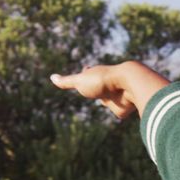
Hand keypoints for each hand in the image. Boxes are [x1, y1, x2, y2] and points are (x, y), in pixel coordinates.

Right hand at [50, 61, 169, 118]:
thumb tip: (52, 77)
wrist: (128, 85)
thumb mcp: (80, 81)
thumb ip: (67, 81)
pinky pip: (120, 111)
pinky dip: (120, 111)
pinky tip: (122, 111)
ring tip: (110, 99)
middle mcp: (106, 85)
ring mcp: (115, 95)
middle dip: (99, 86)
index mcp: (96, 76)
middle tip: (97, 86)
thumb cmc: (102, 81)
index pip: (89, 73)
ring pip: (111, 99)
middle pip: (101, 86)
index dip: (86, 72)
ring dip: (111, 100)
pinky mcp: (122, 108)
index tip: (86, 68)